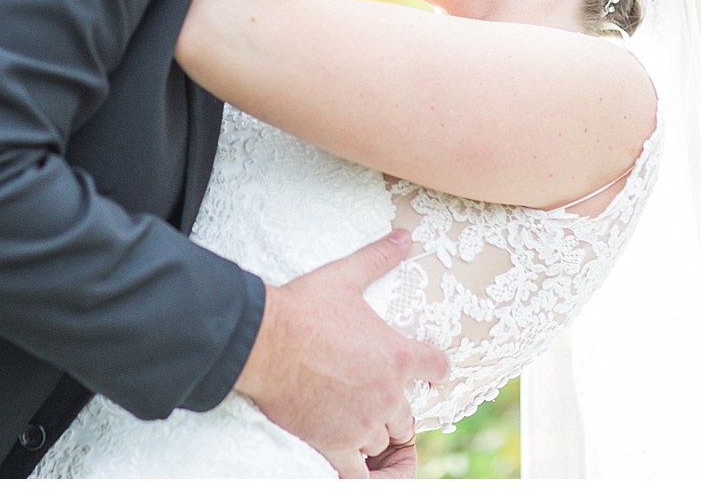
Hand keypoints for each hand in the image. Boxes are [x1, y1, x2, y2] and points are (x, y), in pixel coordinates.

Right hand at [233, 229, 448, 479]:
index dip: (435, 368)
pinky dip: (358, 468)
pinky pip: (359, 472)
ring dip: (373, 433)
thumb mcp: (344, 277)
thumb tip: (404, 236)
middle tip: (375, 398)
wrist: (262, 341)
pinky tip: (347, 455)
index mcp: (397, 356)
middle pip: (409, 417)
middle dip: (396, 410)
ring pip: (383, 440)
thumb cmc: (303, 308)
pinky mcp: (334, 443)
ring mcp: (362, 422)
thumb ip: (378, 258)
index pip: (437, 367)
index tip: (431, 370)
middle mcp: (387, 394)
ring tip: (354, 421)